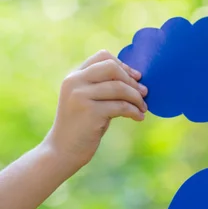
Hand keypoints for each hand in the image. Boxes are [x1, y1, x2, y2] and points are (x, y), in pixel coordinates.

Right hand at [44, 49, 147, 174]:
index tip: (136, 78)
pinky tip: (139, 117)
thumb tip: (135, 80)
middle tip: (144, 93)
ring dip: (136, 97)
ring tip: (143, 108)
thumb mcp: (88, 102)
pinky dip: (134, 111)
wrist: (62, 151)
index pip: (103, 57)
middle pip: (112, 68)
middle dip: (132, 80)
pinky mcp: (90, 113)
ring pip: (119, 87)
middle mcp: (75, 82)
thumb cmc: (80, 128)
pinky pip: (120, 106)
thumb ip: (103, 89)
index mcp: (74, 76)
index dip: (123, 65)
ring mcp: (81, 96)